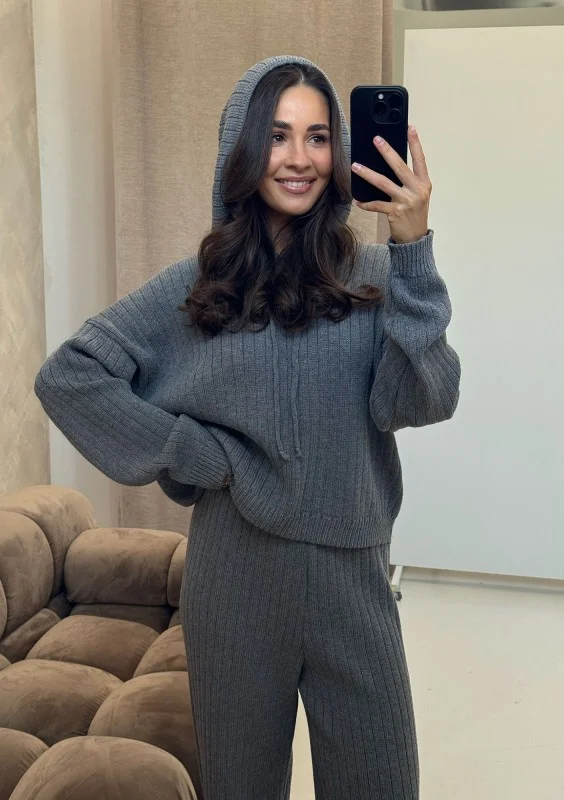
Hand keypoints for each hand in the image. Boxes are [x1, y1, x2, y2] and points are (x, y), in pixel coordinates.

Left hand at [351, 125, 431, 244]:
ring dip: (367, 174)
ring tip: (355, 166)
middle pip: (399, 166)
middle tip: (376, 139)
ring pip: (383, 183)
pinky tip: (358, 200)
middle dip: (387, 151)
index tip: (410, 127)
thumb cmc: (414, 213)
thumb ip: (409, 181)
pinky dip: (366, 203)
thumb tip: (390, 164)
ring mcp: (406, 201)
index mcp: (424, 183)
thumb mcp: (418, 195)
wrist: (415, 238)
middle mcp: (417, 190)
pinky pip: (377, 204)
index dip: (415, 143)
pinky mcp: (395, 212)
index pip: (420, 159)